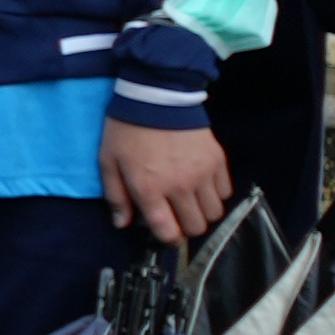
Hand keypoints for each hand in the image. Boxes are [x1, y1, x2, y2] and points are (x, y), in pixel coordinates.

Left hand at [103, 116, 231, 243]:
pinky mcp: (218, 161)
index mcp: (150, 188)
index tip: (165, 232)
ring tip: (190, 201)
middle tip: (177, 214)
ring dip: (202, 212)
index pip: (168, 231)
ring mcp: (203, 174)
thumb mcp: (108, 161)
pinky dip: (216, 194)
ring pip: (214, 213)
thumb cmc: (127, 130)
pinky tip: (202, 185)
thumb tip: (122, 224)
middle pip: (196, 227)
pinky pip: (226, 192)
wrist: (156, 96)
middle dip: (186, 227)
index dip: (167, 238)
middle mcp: (180, 185)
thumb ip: (116, 196)